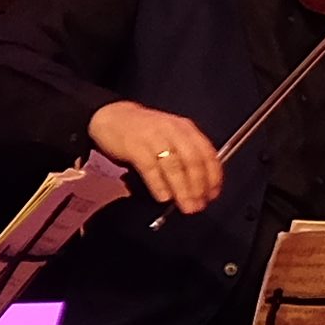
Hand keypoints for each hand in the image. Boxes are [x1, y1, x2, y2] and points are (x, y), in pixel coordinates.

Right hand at [87, 100, 225, 213]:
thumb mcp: (170, 138)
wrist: (112, 117)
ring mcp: (153, 137)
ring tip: (185, 206)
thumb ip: (185, 157)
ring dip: (182, 189)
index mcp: (185, 129)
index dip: (212, 176)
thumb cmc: (145, 133)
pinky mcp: (135, 146)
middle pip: (192, 161)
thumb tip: (200, 188)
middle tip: (198, 205)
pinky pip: (150, 168)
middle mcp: (172, 131)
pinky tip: (163, 197)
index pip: (207, 153)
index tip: (212, 195)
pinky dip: (159, 184)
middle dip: (198, 187)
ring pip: (174, 166)